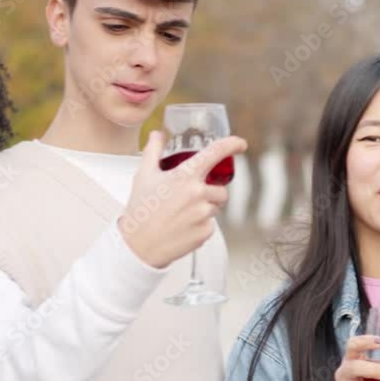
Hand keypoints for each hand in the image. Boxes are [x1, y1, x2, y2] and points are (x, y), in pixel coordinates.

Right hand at [118, 131, 247, 267]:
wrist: (138, 246)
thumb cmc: (141, 210)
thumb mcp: (144, 175)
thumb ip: (153, 151)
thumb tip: (157, 134)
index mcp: (184, 176)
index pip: (215, 153)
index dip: (231, 145)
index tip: (241, 144)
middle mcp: (197, 194)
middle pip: (220, 189)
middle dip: (209, 192)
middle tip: (187, 199)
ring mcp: (203, 214)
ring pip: (216, 207)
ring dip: (205, 208)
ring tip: (182, 214)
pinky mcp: (206, 232)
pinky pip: (211, 224)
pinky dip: (201, 225)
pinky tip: (183, 226)